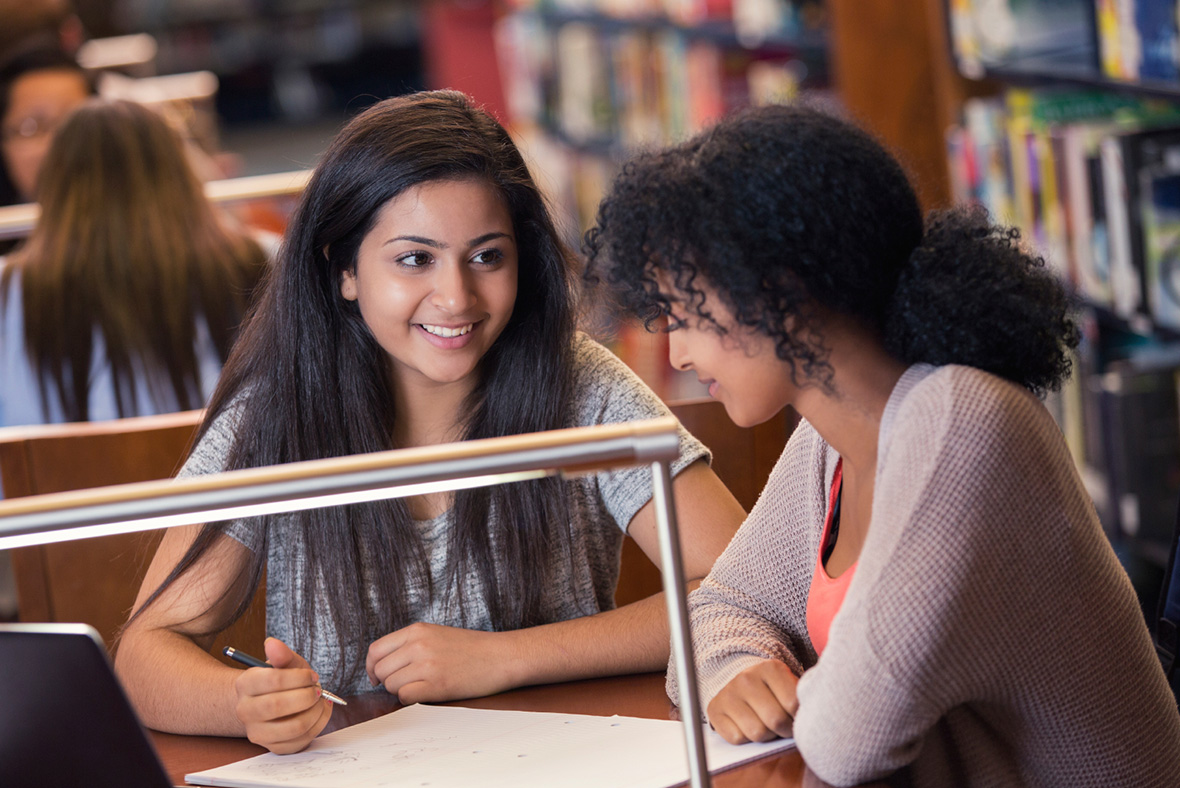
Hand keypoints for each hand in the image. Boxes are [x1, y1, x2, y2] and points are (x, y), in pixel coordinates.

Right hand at [233, 637, 332, 753]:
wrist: (274, 702)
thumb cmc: (283, 680)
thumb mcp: (285, 663)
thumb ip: (282, 654)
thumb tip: (272, 643)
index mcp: (245, 684)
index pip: (273, 680)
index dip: (299, 677)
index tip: (312, 676)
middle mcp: (245, 711)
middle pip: (278, 705)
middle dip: (306, 696)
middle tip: (317, 690)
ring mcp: (257, 732)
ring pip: (293, 727)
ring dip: (315, 712)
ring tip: (319, 701)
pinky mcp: (273, 747)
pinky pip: (301, 740)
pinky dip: (318, 725)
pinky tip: (318, 713)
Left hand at [366, 623, 516, 703]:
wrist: (501, 656)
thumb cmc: (472, 649)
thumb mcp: (437, 635)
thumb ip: (411, 644)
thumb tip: (383, 664)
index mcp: (417, 630)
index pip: (376, 650)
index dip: (372, 667)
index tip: (377, 676)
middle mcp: (418, 645)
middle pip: (380, 670)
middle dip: (388, 681)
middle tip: (405, 683)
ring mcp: (427, 664)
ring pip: (391, 685)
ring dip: (401, 690)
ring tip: (422, 685)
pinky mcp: (436, 684)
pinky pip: (405, 697)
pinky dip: (411, 699)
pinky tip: (426, 693)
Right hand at [707, 660, 798, 743]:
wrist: (739, 682)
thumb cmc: (772, 690)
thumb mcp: (788, 685)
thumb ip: (801, 698)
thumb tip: (808, 720)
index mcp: (770, 668)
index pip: (793, 704)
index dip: (799, 718)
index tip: (796, 717)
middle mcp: (746, 678)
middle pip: (776, 720)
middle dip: (784, 731)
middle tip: (784, 727)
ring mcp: (728, 694)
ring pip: (757, 733)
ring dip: (766, 736)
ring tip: (766, 726)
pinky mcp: (715, 710)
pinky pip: (737, 738)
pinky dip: (746, 739)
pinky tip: (747, 726)